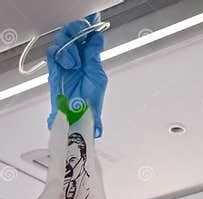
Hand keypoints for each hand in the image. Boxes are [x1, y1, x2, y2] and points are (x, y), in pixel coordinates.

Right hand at [47, 12, 107, 137]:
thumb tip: (97, 39)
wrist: (78, 122)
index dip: (89, 26)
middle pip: (72, 34)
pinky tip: (70, 64)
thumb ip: (95, 56)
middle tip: (84, 33)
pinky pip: (53, 53)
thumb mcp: (98, 78)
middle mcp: (76, 60)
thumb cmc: (90, 106)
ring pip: (62, 40)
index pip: (87, 38)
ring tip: (76, 62)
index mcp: (88, 61)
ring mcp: (64, 65)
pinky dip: (61, 54)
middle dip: (78, 30)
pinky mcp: (54, 72)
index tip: (95, 20)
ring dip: (70, 46)